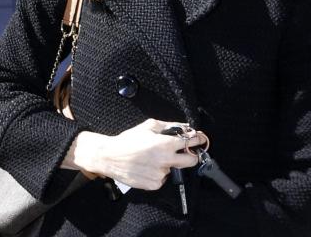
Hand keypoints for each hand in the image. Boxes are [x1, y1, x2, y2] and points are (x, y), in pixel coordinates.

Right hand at [62, 118, 204, 189]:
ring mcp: (161, 174)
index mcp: (166, 144)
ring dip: (167, 164)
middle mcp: (167, 160)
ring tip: (150, 159)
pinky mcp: (155, 184)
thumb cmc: (127, 140)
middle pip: (192, 161)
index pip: (191, 142)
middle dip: (191, 155)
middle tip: (184, 152)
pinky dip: (157, 173)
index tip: (201, 139)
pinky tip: (145, 167)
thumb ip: (168, 126)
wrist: (110, 157)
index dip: (198, 140)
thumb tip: (184, 127)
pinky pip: (162, 178)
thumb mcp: (147, 126)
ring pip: (173, 169)